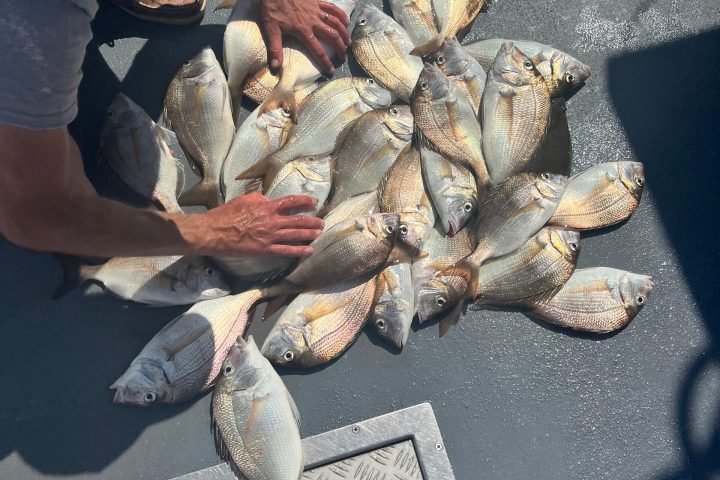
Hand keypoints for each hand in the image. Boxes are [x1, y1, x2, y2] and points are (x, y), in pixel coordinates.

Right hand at [189, 193, 323, 256]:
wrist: (213, 232)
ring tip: (319, 233)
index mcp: (266, 206)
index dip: (304, 201)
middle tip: (321, 222)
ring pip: (295, 234)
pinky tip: (309, 251)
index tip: (314, 202)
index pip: (290, 202)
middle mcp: (271, 221)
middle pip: (297, 219)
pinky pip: (286, 250)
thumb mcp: (243, 200)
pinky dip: (299, 251)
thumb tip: (267, 199)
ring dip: (309, 234)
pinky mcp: (265, 249)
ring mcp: (269, 236)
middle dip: (312, 221)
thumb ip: (258, 199)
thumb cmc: (225, 215)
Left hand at [260, 0, 350, 75]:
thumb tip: (275, 68)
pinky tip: (346, 21)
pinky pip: (332, 8)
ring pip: (335, 23)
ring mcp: (317, 10)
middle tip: (344, 57)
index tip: (332, 71)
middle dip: (340, 48)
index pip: (318, 51)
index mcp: (303, 31)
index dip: (326, 63)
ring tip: (349, 42)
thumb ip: (275, 49)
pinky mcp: (317, 1)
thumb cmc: (272, 7)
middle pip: (332, 37)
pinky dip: (341, 14)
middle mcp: (313, 22)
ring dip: (344, 33)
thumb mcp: (270, 29)